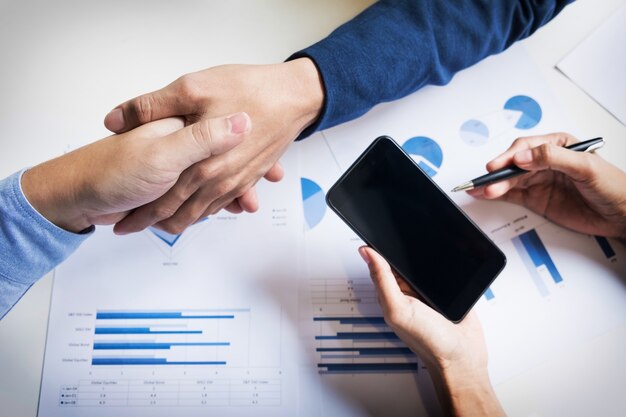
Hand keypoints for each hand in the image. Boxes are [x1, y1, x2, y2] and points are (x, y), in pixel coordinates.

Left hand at [103, 58, 323, 233]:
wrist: (295, 97)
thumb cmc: (250, 91)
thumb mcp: (191, 91)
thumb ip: (152, 108)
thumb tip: (116, 118)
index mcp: (201, 163)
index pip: (163, 201)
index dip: (139, 214)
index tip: (118, 221)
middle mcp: (220, 178)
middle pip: (181, 212)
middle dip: (154, 223)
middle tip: (132, 227)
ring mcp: (237, 180)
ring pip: (204, 212)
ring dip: (182, 221)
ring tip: (161, 226)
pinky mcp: (251, 175)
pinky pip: (226, 202)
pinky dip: (210, 211)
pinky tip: (203, 211)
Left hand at [359, 246, 504, 416]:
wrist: (463, 358)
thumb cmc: (428, 342)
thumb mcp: (399, 310)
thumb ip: (382, 281)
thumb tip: (367, 253)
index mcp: (391, 292)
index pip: (379, 262)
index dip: (378, 245)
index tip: (380, 228)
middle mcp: (408, 289)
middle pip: (402, 258)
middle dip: (405, 246)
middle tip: (411, 233)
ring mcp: (429, 289)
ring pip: (424, 260)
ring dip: (429, 253)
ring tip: (433, 248)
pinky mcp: (449, 288)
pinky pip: (447, 268)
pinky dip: (449, 262)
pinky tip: (451, 258)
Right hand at [468, 133, 625, 239]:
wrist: (622, 215)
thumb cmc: (613, 186)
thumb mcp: (585, 166)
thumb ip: (553, 158)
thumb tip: (524, 157)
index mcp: (558, 145)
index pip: (527, 147)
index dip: (512, 156)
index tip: (502, 166)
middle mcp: (545, 161)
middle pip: (513, 163)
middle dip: (499, 172)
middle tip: (488, 180)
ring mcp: (539, 180)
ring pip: (509, 179)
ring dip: (495, 184)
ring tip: (483, 191)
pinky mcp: (536, 199)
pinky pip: (511, 194)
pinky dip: (496, 194)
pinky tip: (484, 194)